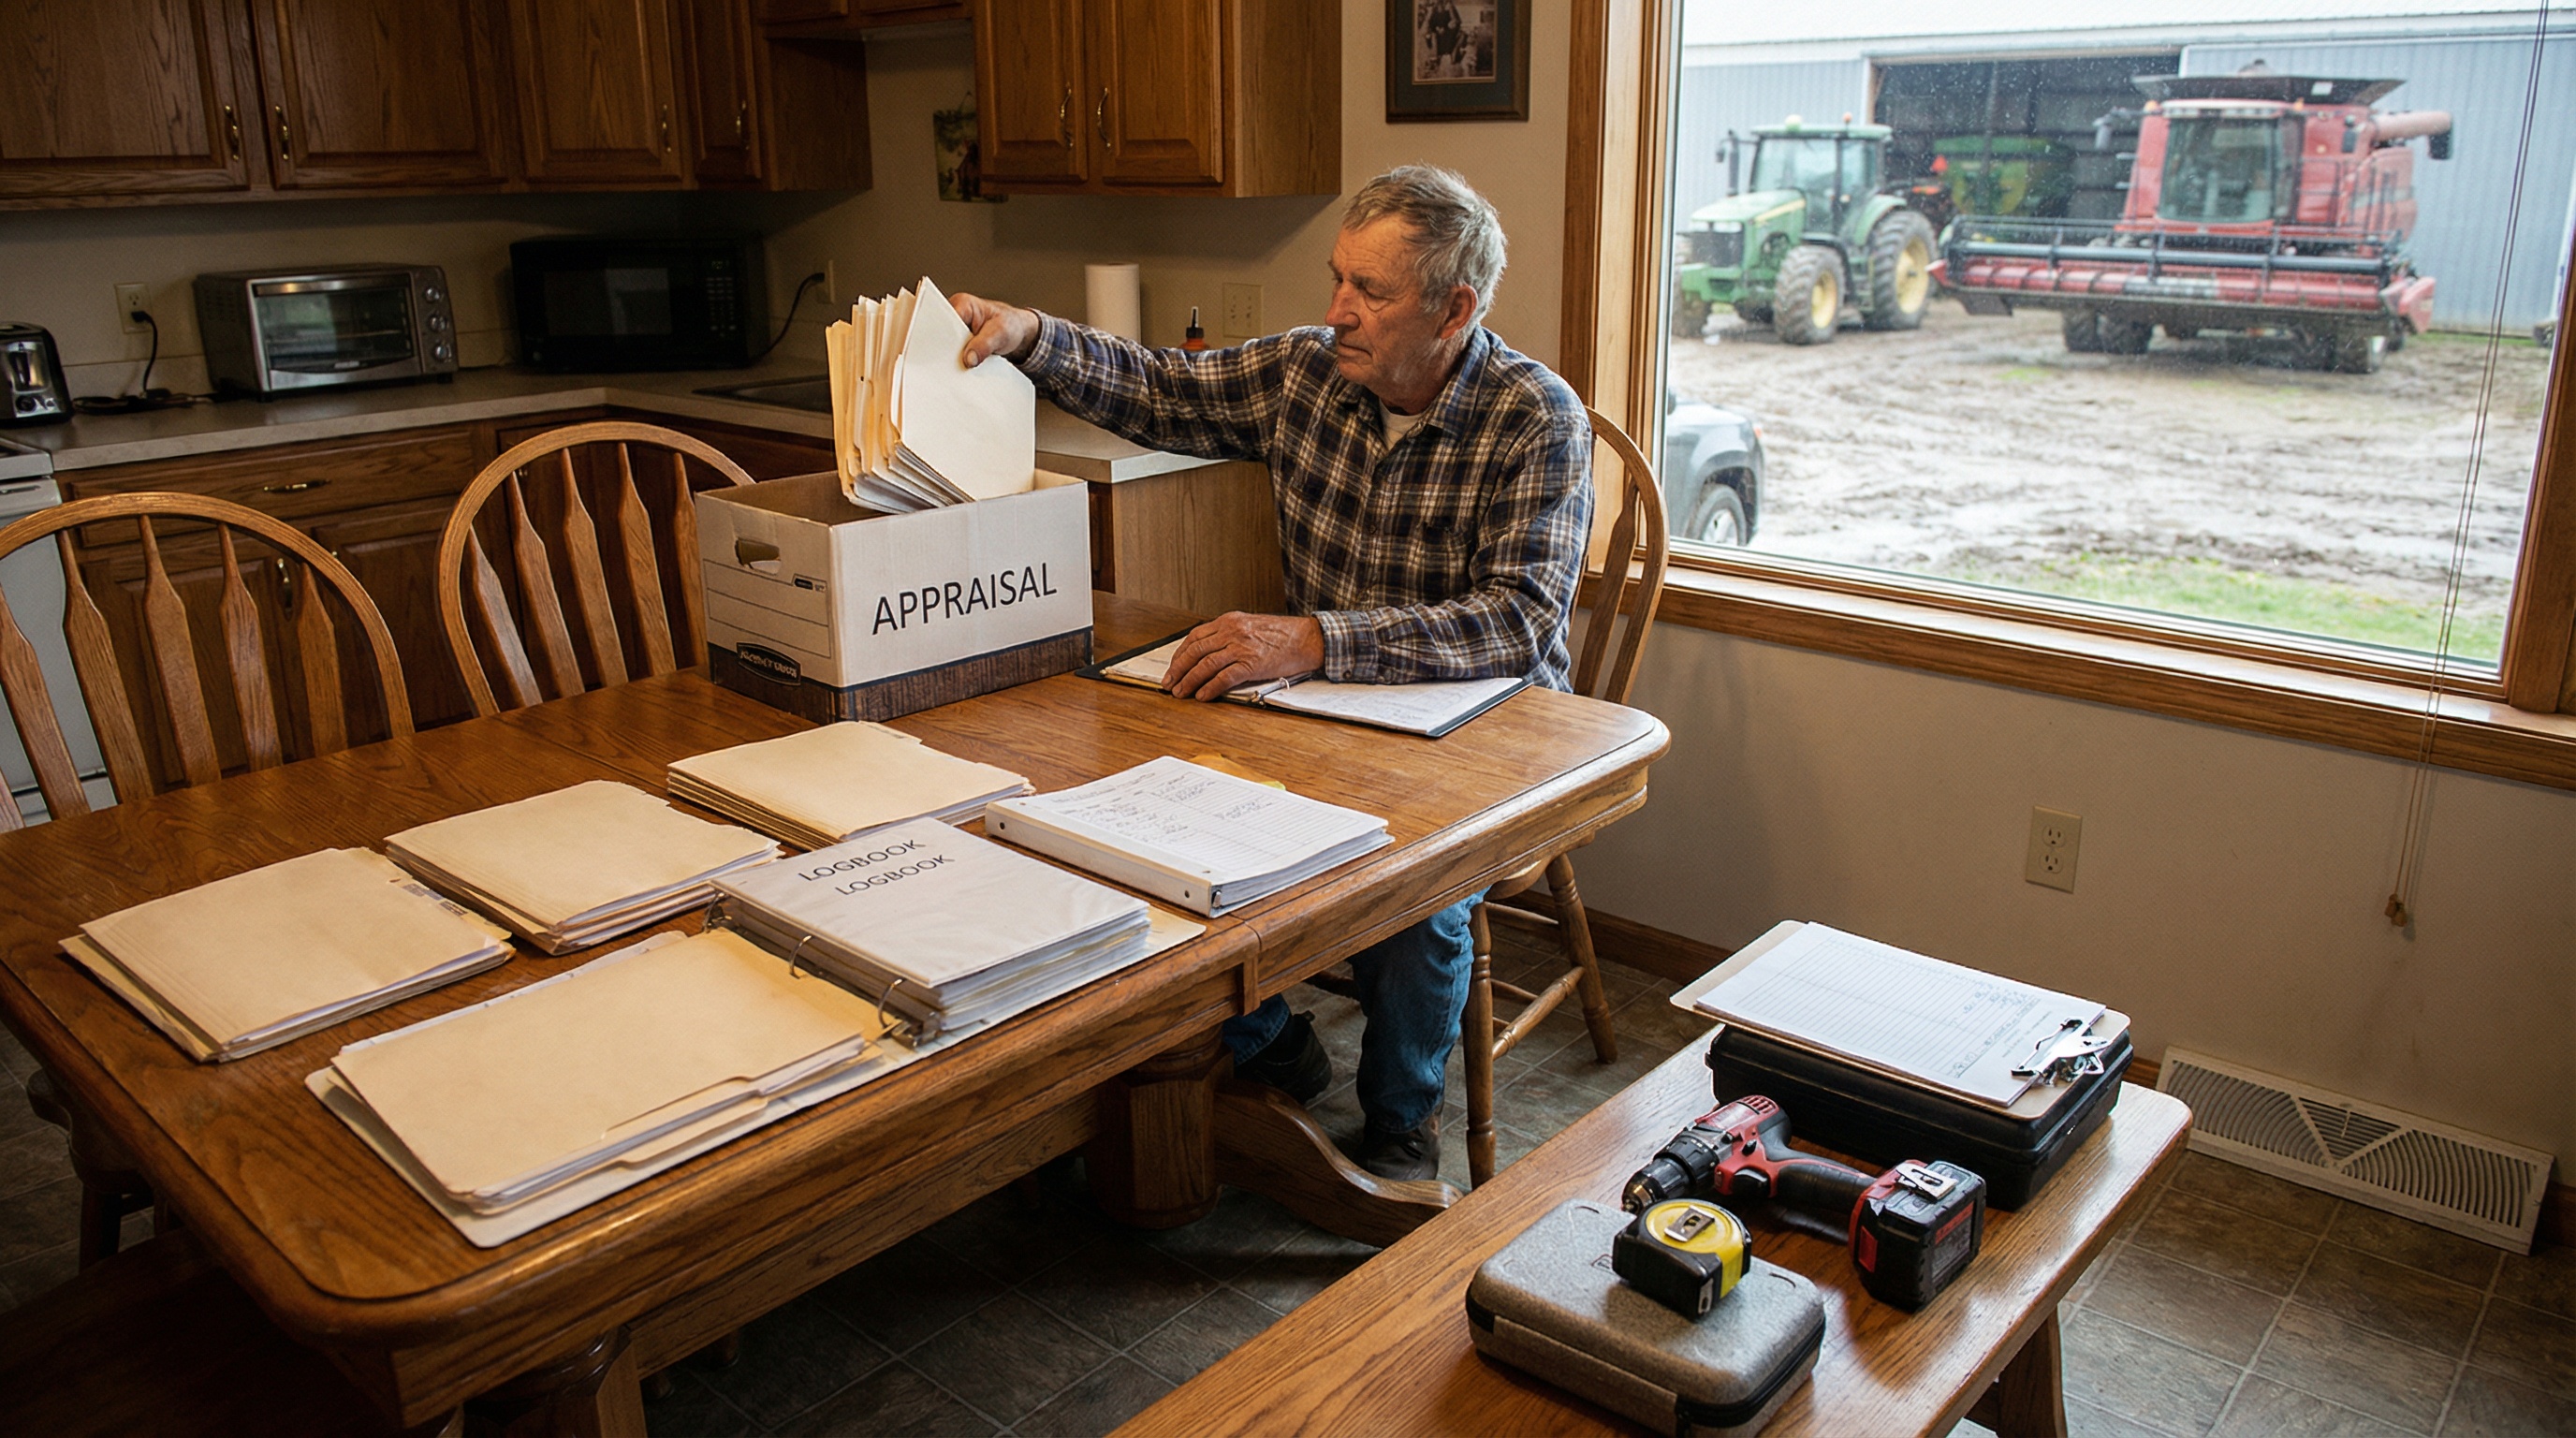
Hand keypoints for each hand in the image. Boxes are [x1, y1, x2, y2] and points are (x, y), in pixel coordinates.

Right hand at [950, 291, 1040, 366]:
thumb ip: (984, 345)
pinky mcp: (957, 341)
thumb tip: (968, 359)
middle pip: (941, 334)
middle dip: (947, 350)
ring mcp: (955, 328)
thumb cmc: (1010, 324)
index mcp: (962, 303)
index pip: (944, 321)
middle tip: (961, 361)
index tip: (950, 353)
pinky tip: (964, 365)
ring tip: (965, 362)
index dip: (944, 338)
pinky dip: (957, 360)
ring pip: (945, 345)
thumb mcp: (1001, 333)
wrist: (1018, 331)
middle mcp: (955, 313)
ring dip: (952, 357)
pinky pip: (951, 352)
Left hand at [1163, 614, 1325, 700]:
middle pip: (1195, 651)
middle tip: (1169, 683)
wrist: (1307, 638)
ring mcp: (1241, 647)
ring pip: (1205, 665)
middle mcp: (1231, 631)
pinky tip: (1202, 696)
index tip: (1173, 667)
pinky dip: (1210, 688)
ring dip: (1189, 681)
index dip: (1180, 655)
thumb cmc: (1283, 635)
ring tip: (1181, 692)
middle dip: (1178, 669)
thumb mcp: (1250, 626)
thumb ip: (1229, 636)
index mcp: (1229, 621)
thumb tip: (1209, 654)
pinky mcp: (1251, 664)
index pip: (1194, 637)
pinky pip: (1223, 677)